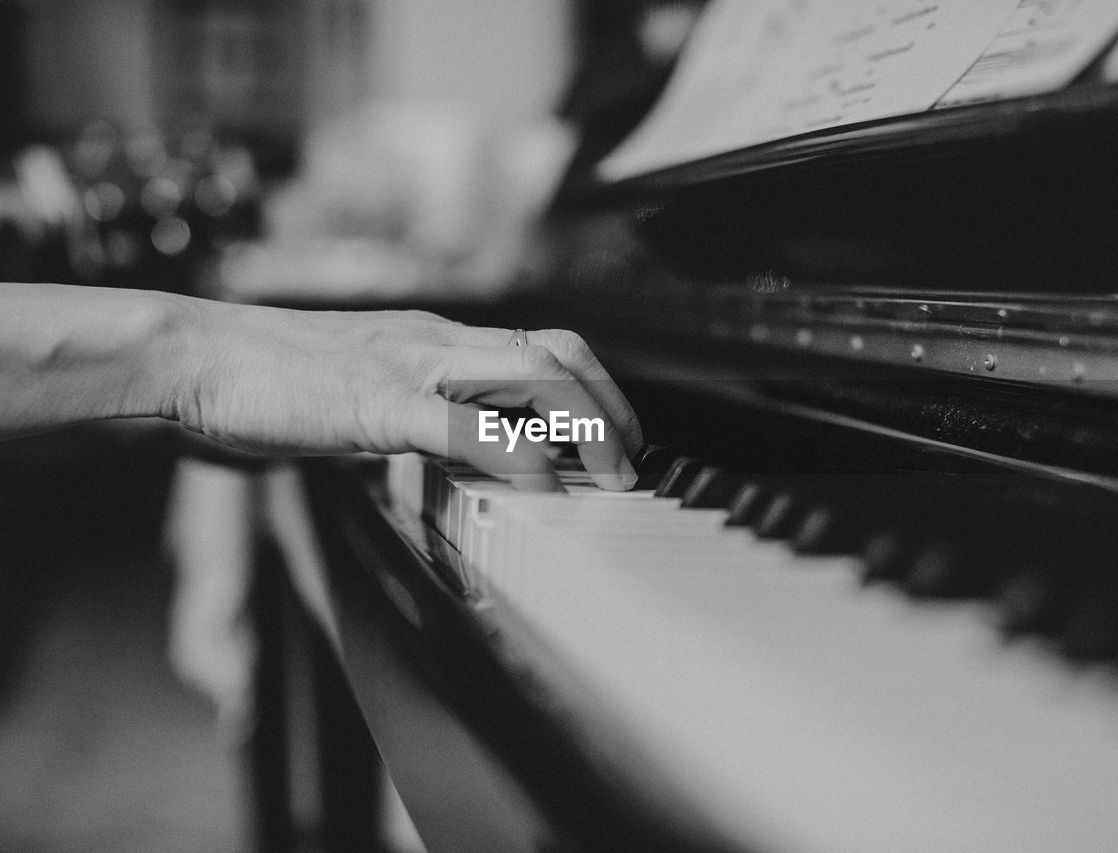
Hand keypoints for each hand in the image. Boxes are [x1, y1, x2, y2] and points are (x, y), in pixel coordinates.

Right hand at [174, 300, 643, 490]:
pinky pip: (467, 425)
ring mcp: (410, 365)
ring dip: (589, 423)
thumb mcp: (359, 393)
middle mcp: (434, 340)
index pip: (537, 343)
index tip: (612, 434)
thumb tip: (456, 455)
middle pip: (556, 348)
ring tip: (612, 471)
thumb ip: (412, 416)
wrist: (191, 358)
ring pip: (532, 370)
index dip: (590, 386)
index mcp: (431, 338)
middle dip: (610, 402)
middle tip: (633, 456)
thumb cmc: (266, 381)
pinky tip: (544, 485)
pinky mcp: (376, 403)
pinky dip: (517, 454)